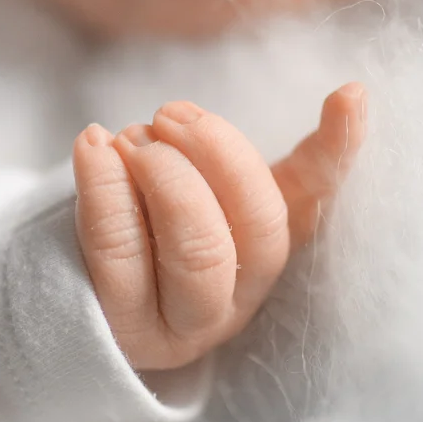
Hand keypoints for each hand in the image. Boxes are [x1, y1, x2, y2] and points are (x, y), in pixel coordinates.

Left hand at [73, 85, 365, 370]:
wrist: (70, 289)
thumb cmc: (142, 229)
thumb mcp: (198, 193)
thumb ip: (243, 159)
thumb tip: (352, 94)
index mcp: (264, 255)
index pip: (313, 202)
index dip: (337, 151)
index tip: (349, 93)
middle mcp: (236, 300)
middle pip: (258, 230)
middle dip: (215, 154)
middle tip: (168, 115)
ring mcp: (181, 324)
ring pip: (201, 253)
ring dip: (167, 176)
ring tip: (129, 138)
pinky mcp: (123, 328)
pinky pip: (121, 254)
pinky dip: (107, 188)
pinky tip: (93, 145)